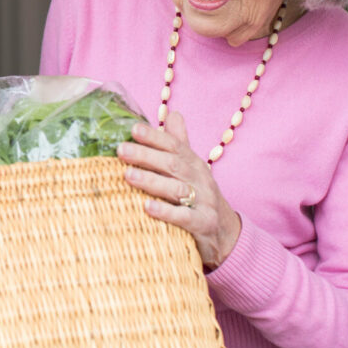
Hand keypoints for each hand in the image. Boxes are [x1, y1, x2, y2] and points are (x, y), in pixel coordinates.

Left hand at [117, 112, 241, 269]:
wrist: (226, 233)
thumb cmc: (199, 195)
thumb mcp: (191, 168)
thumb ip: (180, 143)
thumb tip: (173, 113)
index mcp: (194, 163)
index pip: (174, 145)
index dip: (154, 137)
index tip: (133, 129)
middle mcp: (200, 179)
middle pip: (173, 164)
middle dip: (146, 156)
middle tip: (121, 150)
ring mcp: (204, 202)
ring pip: (177, 189)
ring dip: (151, 181)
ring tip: (127, 175)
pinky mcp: (204, 224)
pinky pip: (185, 217)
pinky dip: (166, 212)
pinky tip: (146, 207)